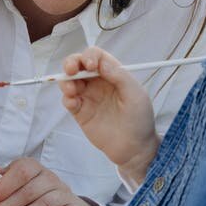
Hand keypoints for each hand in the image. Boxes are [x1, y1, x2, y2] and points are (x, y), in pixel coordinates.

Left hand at [0, 158, 100, 205]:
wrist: (63, 200)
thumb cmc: (32, 190)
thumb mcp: (16, 180)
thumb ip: (1, 178)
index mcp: (33, 167)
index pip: (21, 171)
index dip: (3, 186)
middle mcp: (50, 178)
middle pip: (29, 191)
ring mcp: (63, 193)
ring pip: (45, 204)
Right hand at [59, 48, 158, 185]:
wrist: (134, 149)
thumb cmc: (140, 120)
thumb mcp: (136, 95)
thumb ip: (120, 76)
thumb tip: (102, 63)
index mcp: (113, 74)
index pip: (97, 56)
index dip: (90, 56)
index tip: (90, 66)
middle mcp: (98, 83)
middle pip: (78, 65)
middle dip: (71, 63)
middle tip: (71, 70)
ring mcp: (88, 97)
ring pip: (69, 81)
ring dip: (66, 81)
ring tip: (71, 90)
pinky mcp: (81, 113)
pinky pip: (68, 100)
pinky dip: (67, 99)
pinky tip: (74, 103)